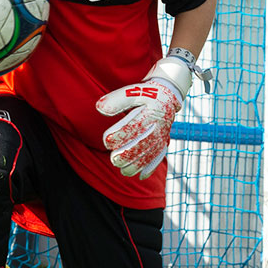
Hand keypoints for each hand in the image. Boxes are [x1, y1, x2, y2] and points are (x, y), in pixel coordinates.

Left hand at [96, 57, 192, 179]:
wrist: (168, 95)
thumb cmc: (145, 93)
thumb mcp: (132, 91)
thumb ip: (116, 100)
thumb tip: (99, 108)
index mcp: (152, 111)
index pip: (135, 126)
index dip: (121, 134)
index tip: (107, 141)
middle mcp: (160, 125)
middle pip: (145, 143)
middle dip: (129, 154)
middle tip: (113, 159)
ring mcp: (163, 135)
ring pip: (152, 153)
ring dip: (138, 164)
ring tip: (123, 170)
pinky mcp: (164, 142)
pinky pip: (160, 156)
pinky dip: (151, 167)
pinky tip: (141, 176)